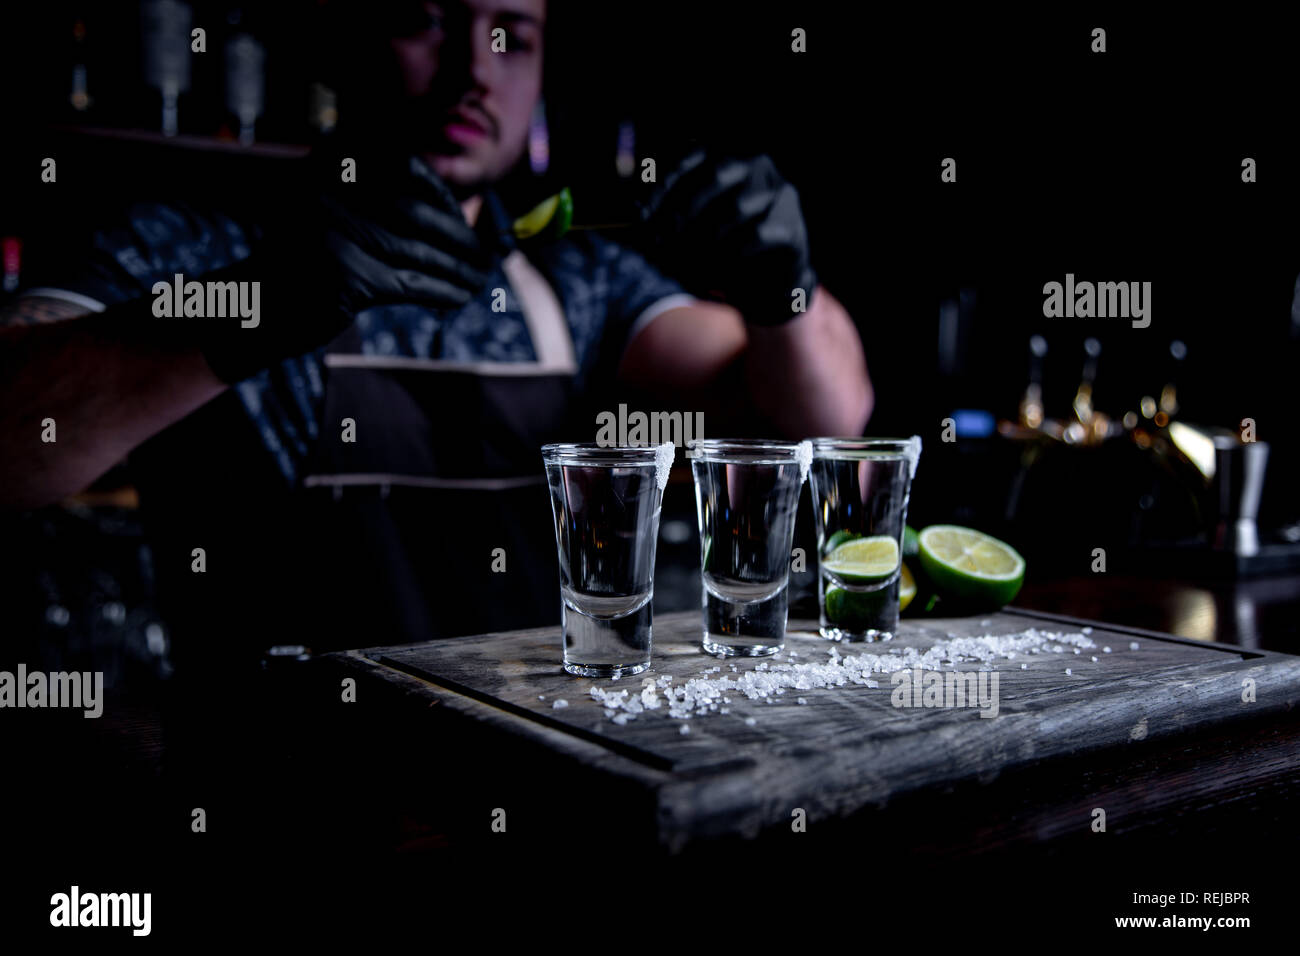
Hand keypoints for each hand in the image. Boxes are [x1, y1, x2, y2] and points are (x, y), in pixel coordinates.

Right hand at [200, 155, 491, 382]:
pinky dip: (441, 290)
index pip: (405, 169)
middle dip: (457, 237)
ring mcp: (335, 231)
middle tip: (483, 256)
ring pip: (417, 250)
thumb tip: (463, 212)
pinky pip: (410, 282)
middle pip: (415, 212)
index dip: (443, 197)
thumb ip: (387, 204)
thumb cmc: (307, 262)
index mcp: (329, 162)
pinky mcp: (345, 275)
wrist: (251, 309)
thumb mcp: (340, 214)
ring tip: (478, 280)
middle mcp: (329, 189)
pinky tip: (457, 297)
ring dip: (456, 268)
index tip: (464, 220)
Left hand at [640, 151, 816, 325]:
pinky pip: (757, 237)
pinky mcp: (790, 228)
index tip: (643, 221)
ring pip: (736, 209)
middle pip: (716, 177)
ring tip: (684, 268)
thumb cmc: (722, 251)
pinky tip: (714, 276)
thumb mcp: (690, 230)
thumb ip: (665, 217)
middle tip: (664, 246)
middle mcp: (758, 167)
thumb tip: (637, 214)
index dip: (663, 190)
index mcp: (727, 158)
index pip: (691, 160)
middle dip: (684, 213)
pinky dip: (730, 258)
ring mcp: (780, 195)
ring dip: (705, 242)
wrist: (766, 286)